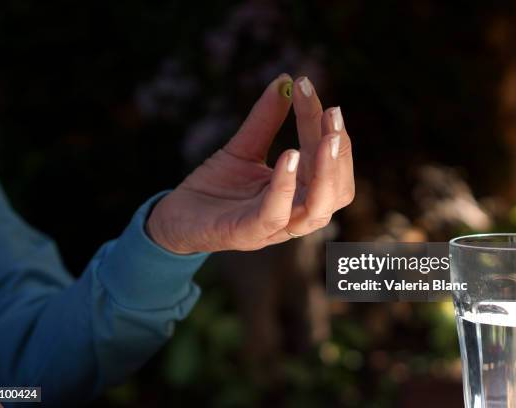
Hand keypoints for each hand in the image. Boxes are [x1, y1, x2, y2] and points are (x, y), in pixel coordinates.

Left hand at [147, 73, 354, 252]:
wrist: (175, 219)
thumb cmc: (215, 189)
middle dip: (340, 152)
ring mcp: (273, 229)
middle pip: (335, 189)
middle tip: (333, 113)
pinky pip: (274, 215)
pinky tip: (290, 155)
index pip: (326, 163)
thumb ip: (265, 119)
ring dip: (326, 172)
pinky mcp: (247, 234)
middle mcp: (294, 215)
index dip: (324, 127)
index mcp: (299, 195)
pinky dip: (284, 186)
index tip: (308, 88)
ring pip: (317, 209)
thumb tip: (285, 79)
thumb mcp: (243, 148)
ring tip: (326, 138)